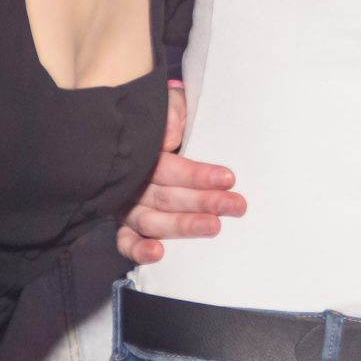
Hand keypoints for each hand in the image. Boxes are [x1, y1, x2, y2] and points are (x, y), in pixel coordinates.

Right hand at [116, 85, 244, 264]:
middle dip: (202, 202)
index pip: (167, 168)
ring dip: (183, 226)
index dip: (197, 175)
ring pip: (151, 220)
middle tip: (236, 205)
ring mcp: (126, 204)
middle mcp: (131, 181)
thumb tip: (171, 138)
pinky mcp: (126, 224)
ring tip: (214, 227)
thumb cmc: (168, 120)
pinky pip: (125, 240)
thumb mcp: (170, 106)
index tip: (228, 178)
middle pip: (164, 197)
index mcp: (140, 153)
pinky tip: (157, 254)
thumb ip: (171, 115)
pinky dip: (138, 250)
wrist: (148, 124)